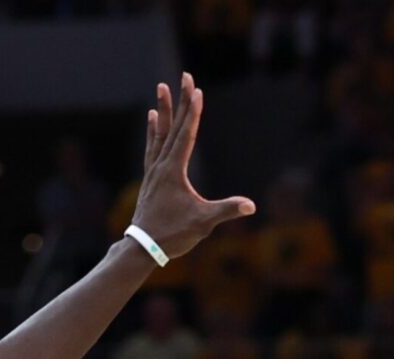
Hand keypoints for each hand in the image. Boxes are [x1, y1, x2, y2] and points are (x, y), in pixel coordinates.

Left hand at [129, 72, 255, 258]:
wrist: (143, 248)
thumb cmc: (173, 235)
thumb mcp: (202, 224)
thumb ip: (226, 211)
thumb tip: (250, 206)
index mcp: (174, 171)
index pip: (186, 135)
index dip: (194, 113)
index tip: (197, 91)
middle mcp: (161, 165)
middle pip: (174, 126)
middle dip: (181, 101)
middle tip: (184, 76)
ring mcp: (154, 170)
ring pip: (160, 132)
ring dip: (164, 109)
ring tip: (162, 88)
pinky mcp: (151, 177)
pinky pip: (152, 146)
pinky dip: (154, 130)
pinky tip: (152, 118)